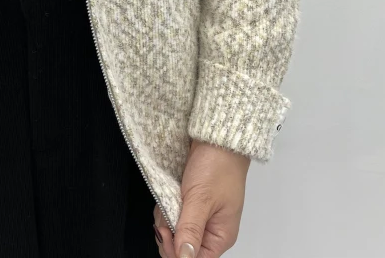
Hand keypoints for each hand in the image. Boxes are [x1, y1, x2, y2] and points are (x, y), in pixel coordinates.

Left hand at [153, 139, 249, 256]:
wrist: (216, 138)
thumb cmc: (217, 166)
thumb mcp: (201, 200)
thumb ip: (190, 231)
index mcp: (220, 236)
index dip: (177, 252)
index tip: (165, 232)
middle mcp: (211, 229)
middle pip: (182, 248)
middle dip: (168, 234)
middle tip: (164, 214)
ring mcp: (199, 216)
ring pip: (174, 232)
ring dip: (165, 218)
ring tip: (167, 200)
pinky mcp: (189, 204)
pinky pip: (173, 216)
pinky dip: (166, 208)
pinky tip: (166, 196)